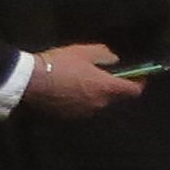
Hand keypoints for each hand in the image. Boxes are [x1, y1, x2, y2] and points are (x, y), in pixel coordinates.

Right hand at [25, 44, 145, 115]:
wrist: (30, 82)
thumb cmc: (59, 64)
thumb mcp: (83, 52)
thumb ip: (104, 55)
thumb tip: (115, 60)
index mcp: (106, 88)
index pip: (134, 90)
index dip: (139, 82)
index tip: (139, 75)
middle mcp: (100, 104)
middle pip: (115, 97)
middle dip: (113, 86)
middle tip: (104, 74)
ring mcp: (85, 113)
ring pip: (98, 103)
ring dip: (96, 94)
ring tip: (83, 81)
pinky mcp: (70, 117)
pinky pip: (83, 107)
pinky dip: (81, 100)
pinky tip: (70, 89)